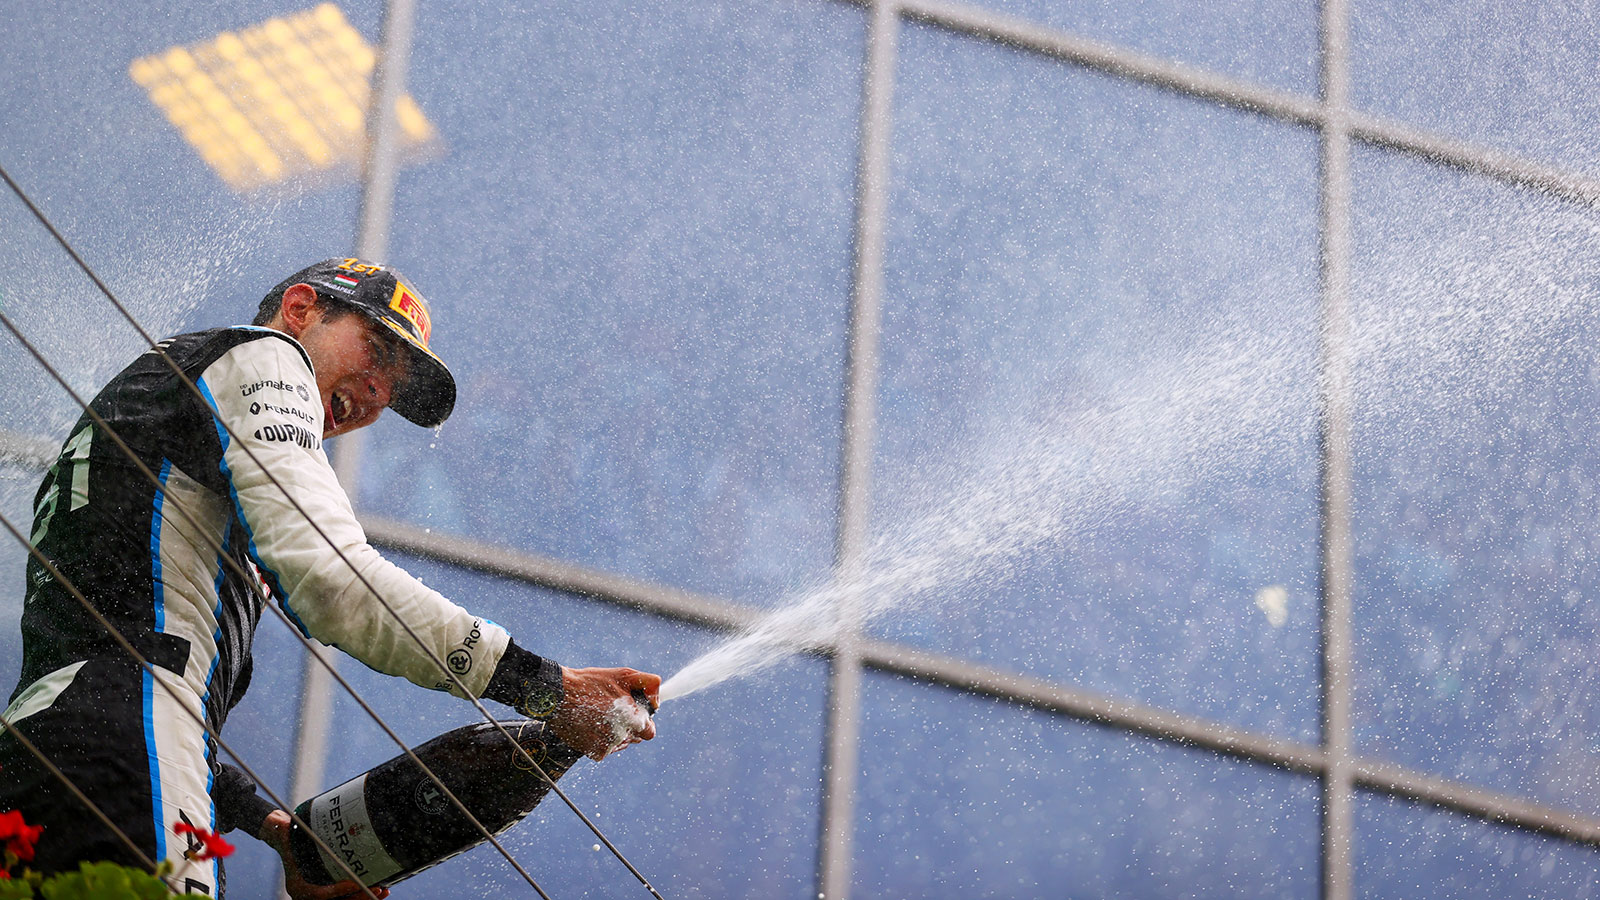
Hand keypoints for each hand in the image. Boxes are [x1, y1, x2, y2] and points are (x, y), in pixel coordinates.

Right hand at [261, 809, 390, 899]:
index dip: (337, 891)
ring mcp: (324, 893)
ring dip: (364, 897)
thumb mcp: (285, 833)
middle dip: (358, 897)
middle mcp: (310, 896)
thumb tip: (281, 822)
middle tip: (376, 890)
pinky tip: (379, 888)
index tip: (354, 883)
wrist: (291, 841)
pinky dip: (363, 893)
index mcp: (298, 887)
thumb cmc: (290, 836)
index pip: (318, 894)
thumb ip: (284, 831)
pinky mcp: (334, 890)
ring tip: (382, 890)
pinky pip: (350, 897)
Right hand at [548, 667, 661, 760]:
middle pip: (633, 736)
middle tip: (611, 709)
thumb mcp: (624, 675)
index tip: (633, 712)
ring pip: (618, 742)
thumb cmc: (590, 683)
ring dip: (613, 732)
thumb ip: (650, 684)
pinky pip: (604, 749)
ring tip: (598, 714)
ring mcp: (606, 746)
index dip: (642, 721)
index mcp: (632, 719)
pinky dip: (599, 739)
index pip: (649, 731)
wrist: (558, 695)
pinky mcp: (592, 752)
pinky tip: (591, 724)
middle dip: (626, 724)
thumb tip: (658, 702)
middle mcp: (621, 736)